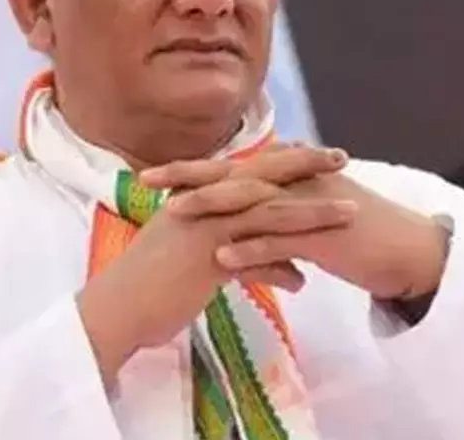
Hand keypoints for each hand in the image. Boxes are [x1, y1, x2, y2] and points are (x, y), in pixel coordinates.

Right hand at [78, 146, 356, 388]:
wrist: (113, 310)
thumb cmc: (148, 285)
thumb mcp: (191, 257)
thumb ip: (231, 250)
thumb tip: (267, 257)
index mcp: (197, 196)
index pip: (248, 169)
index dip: (283, 158)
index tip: (316, 152)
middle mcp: (201, 204)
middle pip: (262, 177)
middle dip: (305, 166)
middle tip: (341, 156)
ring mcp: (203, 229)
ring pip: (268, 214)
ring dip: (312, 213)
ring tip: (350, 212)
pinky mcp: (204, 260)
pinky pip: (252, 259)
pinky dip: (280, 269)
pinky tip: (303, 283)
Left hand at [141, 150, 450, 301]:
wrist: (407, 251)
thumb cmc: (356, 233)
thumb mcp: (311, 210)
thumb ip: (277, 202)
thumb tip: (244, 195)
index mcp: (290, 173)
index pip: (232, 167)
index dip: (191, 169)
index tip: (151, 174)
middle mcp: (296, 180)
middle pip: (234, 174)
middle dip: (188, 175)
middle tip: (145, 179)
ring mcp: (310, 205)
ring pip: (254, 202)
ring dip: (213, 207)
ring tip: (174, 213)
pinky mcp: (325, 235)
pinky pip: (282, 241)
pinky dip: (252, 249)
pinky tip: (222, 258)